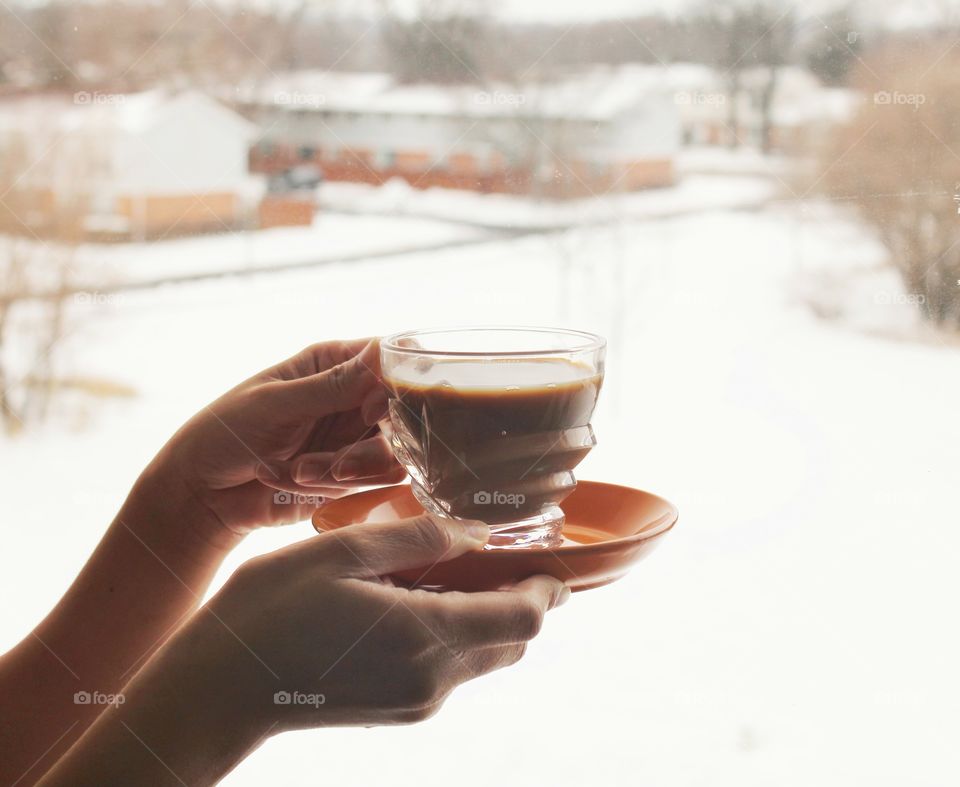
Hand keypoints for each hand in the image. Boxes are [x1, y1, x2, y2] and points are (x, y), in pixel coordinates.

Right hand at [34, 516, 568, 785]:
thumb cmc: (270, 611)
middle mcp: (433, 678)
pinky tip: (412, 601)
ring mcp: (416, 700)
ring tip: (447, 572)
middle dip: (518, 600)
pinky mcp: (398, 708)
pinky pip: (450, 670)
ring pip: (483, 656)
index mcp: (425, 635)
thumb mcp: (340, 552)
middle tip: (498, 556)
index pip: (524, 620)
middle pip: (511, 642)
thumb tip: (479, 532)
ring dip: (484, 616)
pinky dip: (454, 634)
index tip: (549, 562)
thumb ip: (418, 539)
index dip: (546, 590)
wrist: (219, 691)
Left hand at [144, 338, 404, 539]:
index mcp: (334, 362)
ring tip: (299, 473)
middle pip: (402, 413)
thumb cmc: (226, 432)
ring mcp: (356, 437)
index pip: (391, 358)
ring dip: (349, 469)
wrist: (203, 494)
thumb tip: (383, 354)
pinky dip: (338, 487)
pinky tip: (297, 483)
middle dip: (371, 446)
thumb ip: (332, 386)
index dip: (396, 385)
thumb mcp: (275, 404)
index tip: (371, 412)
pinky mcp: (354, 475)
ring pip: (392, 454)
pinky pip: (374, 483)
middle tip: (338, 465)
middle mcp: (353, 397)